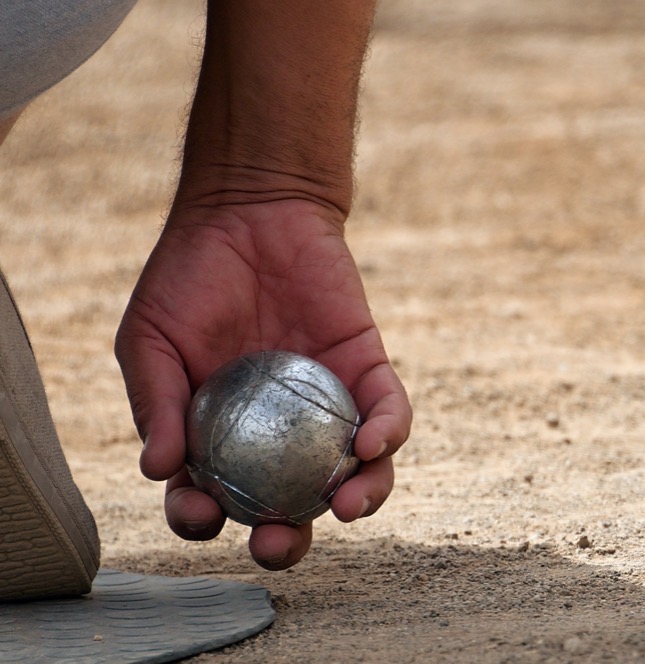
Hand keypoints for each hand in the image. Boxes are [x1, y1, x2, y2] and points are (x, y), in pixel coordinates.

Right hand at [114, 196, 410, 569]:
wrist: (247, 209)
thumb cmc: (189, 275)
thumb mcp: (150, 338)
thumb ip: (154, 402)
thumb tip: (156, 471)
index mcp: (217, 434)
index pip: (212, 498)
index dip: (205, 521)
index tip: (204, 515)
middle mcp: (274, 431)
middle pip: (288, 504)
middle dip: (288, 540)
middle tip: (280, 543)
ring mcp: (323, 403)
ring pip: (350, 472)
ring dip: (355, 501)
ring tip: (344, 507)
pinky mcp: (365, 368)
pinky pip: (386, 411)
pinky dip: (387, 434)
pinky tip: (370, 446)